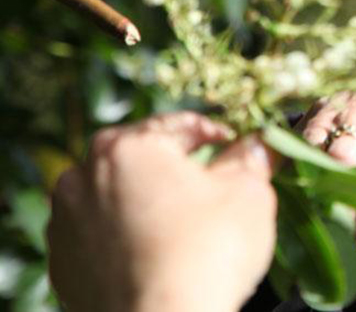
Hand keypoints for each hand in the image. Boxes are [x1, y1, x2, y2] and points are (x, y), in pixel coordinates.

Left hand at [46, 112, 277, 311]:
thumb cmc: (207, 252)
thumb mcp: (248, 192)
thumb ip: (252, 158)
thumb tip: (260, 143)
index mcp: (126, 145)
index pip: (180, 124)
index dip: (217, 133)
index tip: (239, 148)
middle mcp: (82, 175)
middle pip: (141, 158)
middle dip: (176, 168)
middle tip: (212, 188)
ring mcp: (65, 222)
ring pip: (115, 195)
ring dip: (145, 201)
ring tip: (181, 227)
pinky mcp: (62, 263)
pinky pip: (98, 236)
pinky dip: (124, 238)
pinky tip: (155, 254)